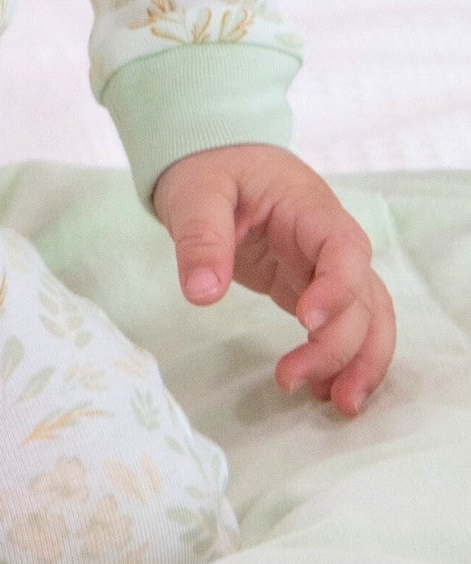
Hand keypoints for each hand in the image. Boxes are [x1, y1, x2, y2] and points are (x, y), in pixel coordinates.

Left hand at [152, 143, 395, 414]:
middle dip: (340, 345)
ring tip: (335, 405)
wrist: (213, 158)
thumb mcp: (194, 194)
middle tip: (293, 380)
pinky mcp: (310, 286)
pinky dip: (343, 358)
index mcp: (309, 209)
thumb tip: (202, 294)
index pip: (345, 250)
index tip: (305, 323)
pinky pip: (343, 325)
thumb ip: (200, 239)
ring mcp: (324, 266)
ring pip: (368, 317)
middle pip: (362, 297)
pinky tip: (322, 390)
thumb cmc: (208, 169)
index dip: (336, 289)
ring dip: (360, 361)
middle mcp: (329, 241)